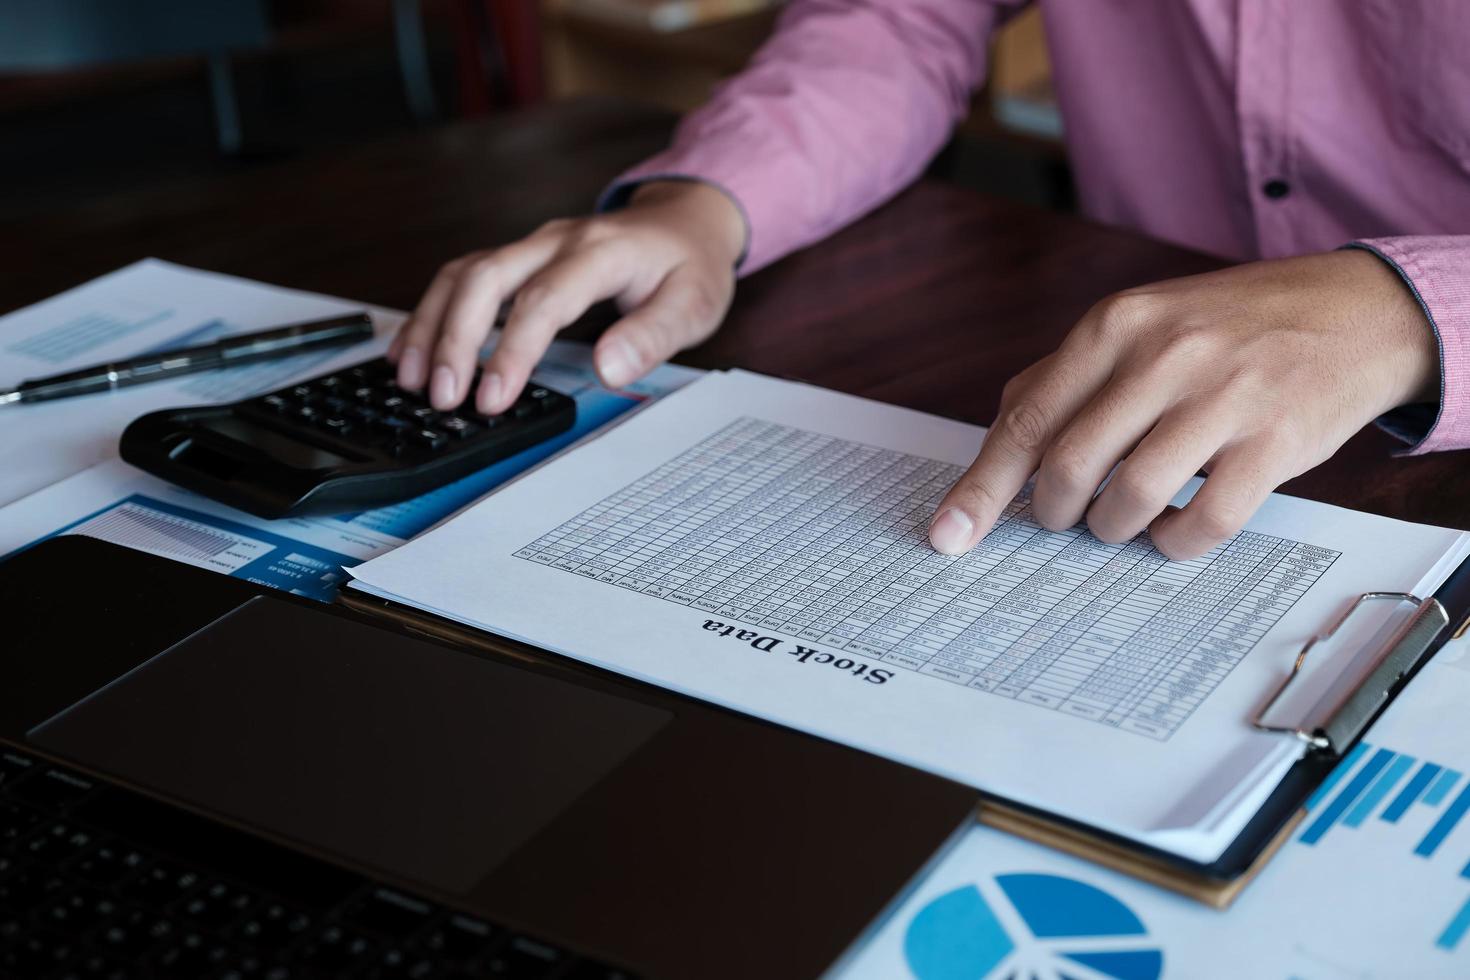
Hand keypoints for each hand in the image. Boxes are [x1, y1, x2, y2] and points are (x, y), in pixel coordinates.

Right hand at [388, 180, 745, 412]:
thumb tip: (608, 369)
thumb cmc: (690, 266)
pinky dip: (433, 314)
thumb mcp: (694, 304)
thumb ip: (653, 336)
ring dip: (431, 326)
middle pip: (485, 279)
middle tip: (443, 397)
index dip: (512, 351)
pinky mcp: (519, 257)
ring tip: (412, 380)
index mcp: (600, 252)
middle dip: (455, 339)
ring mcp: (532, 245)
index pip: (544, 300)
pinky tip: (414, 350)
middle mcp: (556, 240)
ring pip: (462, 274)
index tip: (492, 399)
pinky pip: (462, 278)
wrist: (685, 221)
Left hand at [927, 250, 1440, 560]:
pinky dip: (1175, 541)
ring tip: (1123, 518)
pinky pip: (1202, 522)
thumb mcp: (1139, 324)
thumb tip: (996, 451)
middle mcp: (1164, 356)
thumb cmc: (1226, 328)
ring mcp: (1222, 398)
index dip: (982, 488)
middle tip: (1064, 518)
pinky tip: (1175, 526)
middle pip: (1068, 467)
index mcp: (1114, 325)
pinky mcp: (1274, 442)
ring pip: (1129, 499)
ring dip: (1113, 528)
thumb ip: (1065, 379)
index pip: (1025, 419)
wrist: (1353, 311)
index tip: (949, 535)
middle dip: (1053, 512)